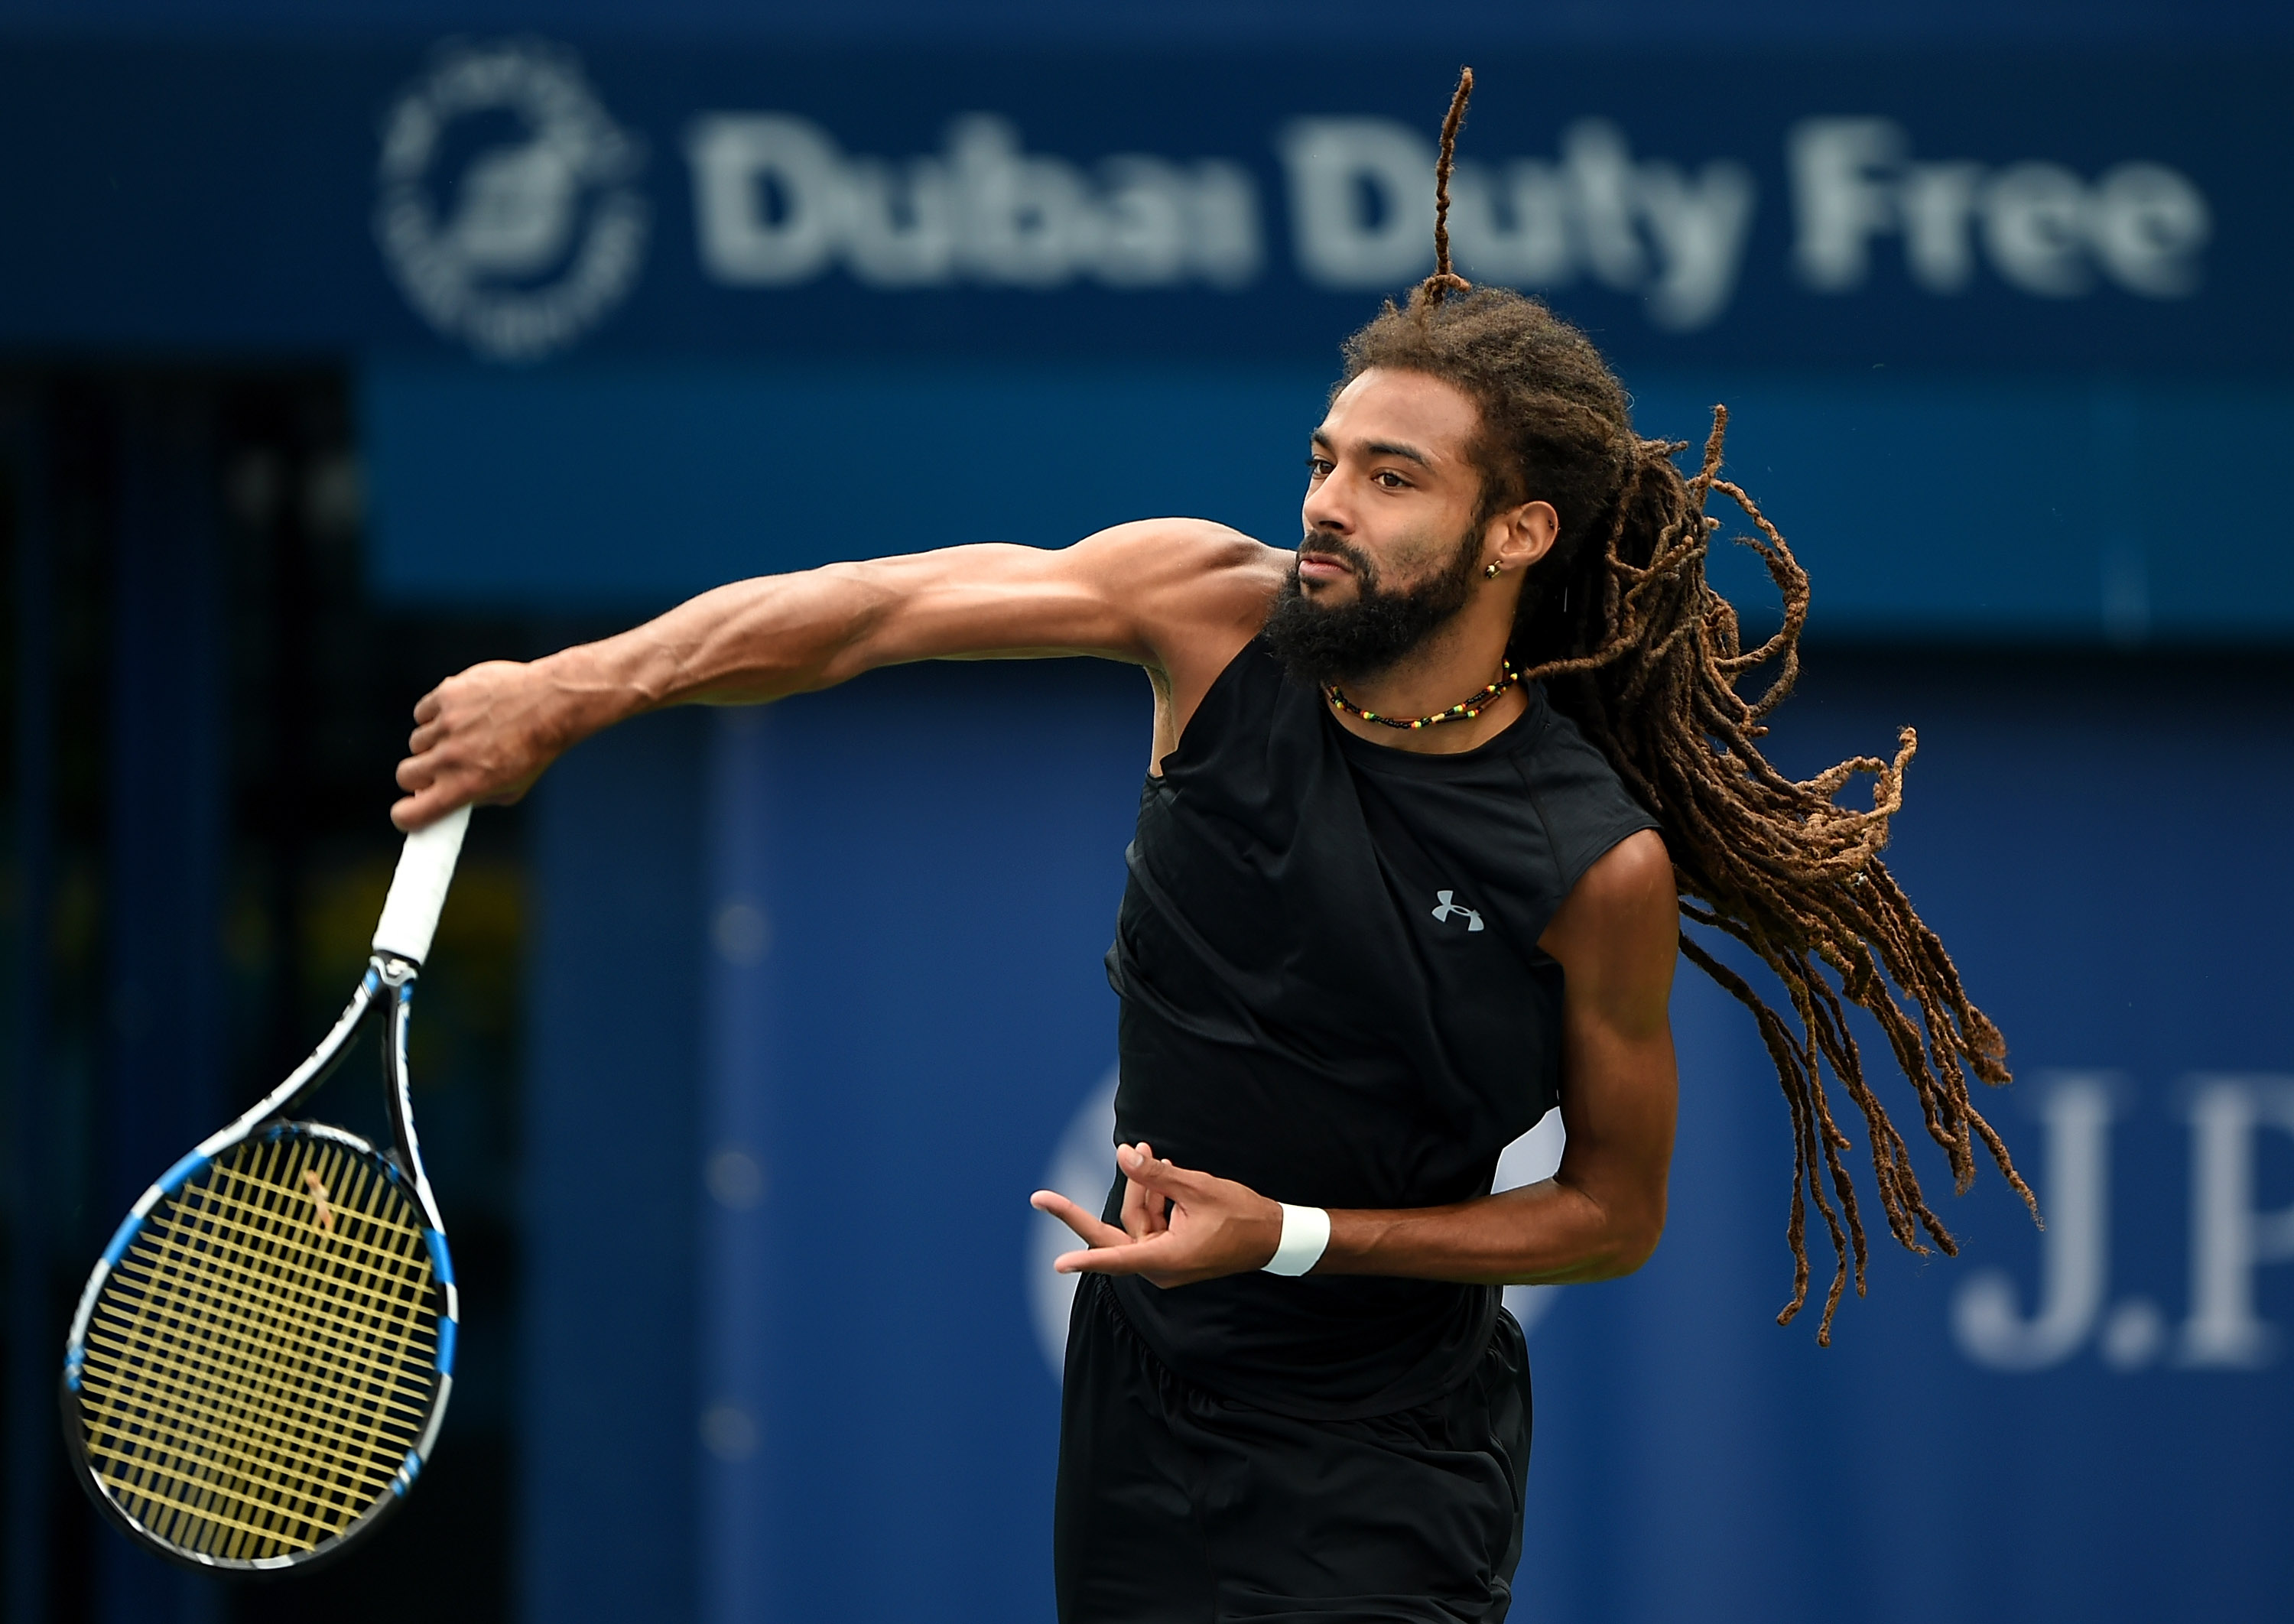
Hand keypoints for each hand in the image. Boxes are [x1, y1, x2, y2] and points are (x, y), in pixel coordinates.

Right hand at [392, 659, 572, 830]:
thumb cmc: (537, 748)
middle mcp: (451, 757)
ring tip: (463, 735)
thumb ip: (476, 798)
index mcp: (465, 786)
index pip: (410, 814)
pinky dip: (435, 716)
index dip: (406, 816)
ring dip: (433, 743)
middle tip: (437, 770)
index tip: (409, 812)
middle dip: (418, 777)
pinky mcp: (446, 695)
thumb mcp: (513, 789)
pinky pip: (422, 713)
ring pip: (417, 742)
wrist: (553, 703)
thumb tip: (446, 800)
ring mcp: (446, 724)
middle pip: (405, 775)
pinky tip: (461, 714)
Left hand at [1029, 1143, 1287, 1288]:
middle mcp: (1160, 1267)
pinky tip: (1168, 1177)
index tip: (1056, 1265)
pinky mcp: (1170, 1256)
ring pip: (1137, 1221)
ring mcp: (1164, 1263)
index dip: (1085, 1258)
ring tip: (1162, 1158)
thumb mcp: (1198, 1188)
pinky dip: (1157, 1201)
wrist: (1273, 1236)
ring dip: (1147, 1190)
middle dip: (1131, 1191)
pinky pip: (1150, 1224)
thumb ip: (1156, 1174)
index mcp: (1166, 1257)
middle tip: (1102, 1168)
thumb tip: (1124, 1155)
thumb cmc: (1241, 1215)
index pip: (1116, 1256)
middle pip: (1123, 1227)